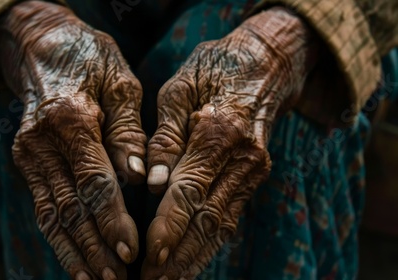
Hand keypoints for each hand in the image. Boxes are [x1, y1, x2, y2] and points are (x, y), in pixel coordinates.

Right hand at [0, 2, 146, 278]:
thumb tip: (139, 177)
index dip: (113, 220)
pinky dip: (59, 237)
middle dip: (96, 248)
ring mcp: (28, 154)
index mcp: (69, 119)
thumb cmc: (90, 60)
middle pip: (71, 207)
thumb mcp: (119, 84)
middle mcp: (41, 142)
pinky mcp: (26, 162)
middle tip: (119, 279)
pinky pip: (43, 206)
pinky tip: (75, 261)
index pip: (95, 182)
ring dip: (75, 253)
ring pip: (52, 214)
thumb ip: (128, 132)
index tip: (132, 252)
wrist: (42, 46)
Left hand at [143, 7, 317, 278]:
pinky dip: (210, 241)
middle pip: (208, 218)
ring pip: (222, 224)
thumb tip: (152, 182)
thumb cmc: (213, 69)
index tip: (149, 257)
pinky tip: (191, 259)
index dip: (169, 228)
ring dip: (195, 256)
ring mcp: (253, 170)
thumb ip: (166, 138)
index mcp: (219, 132)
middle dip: (180, 255)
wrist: (266, 62)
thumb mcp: (179, 90)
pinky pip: (230, 214)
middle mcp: (243, 158)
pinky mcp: (255, 175)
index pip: (189, 192)